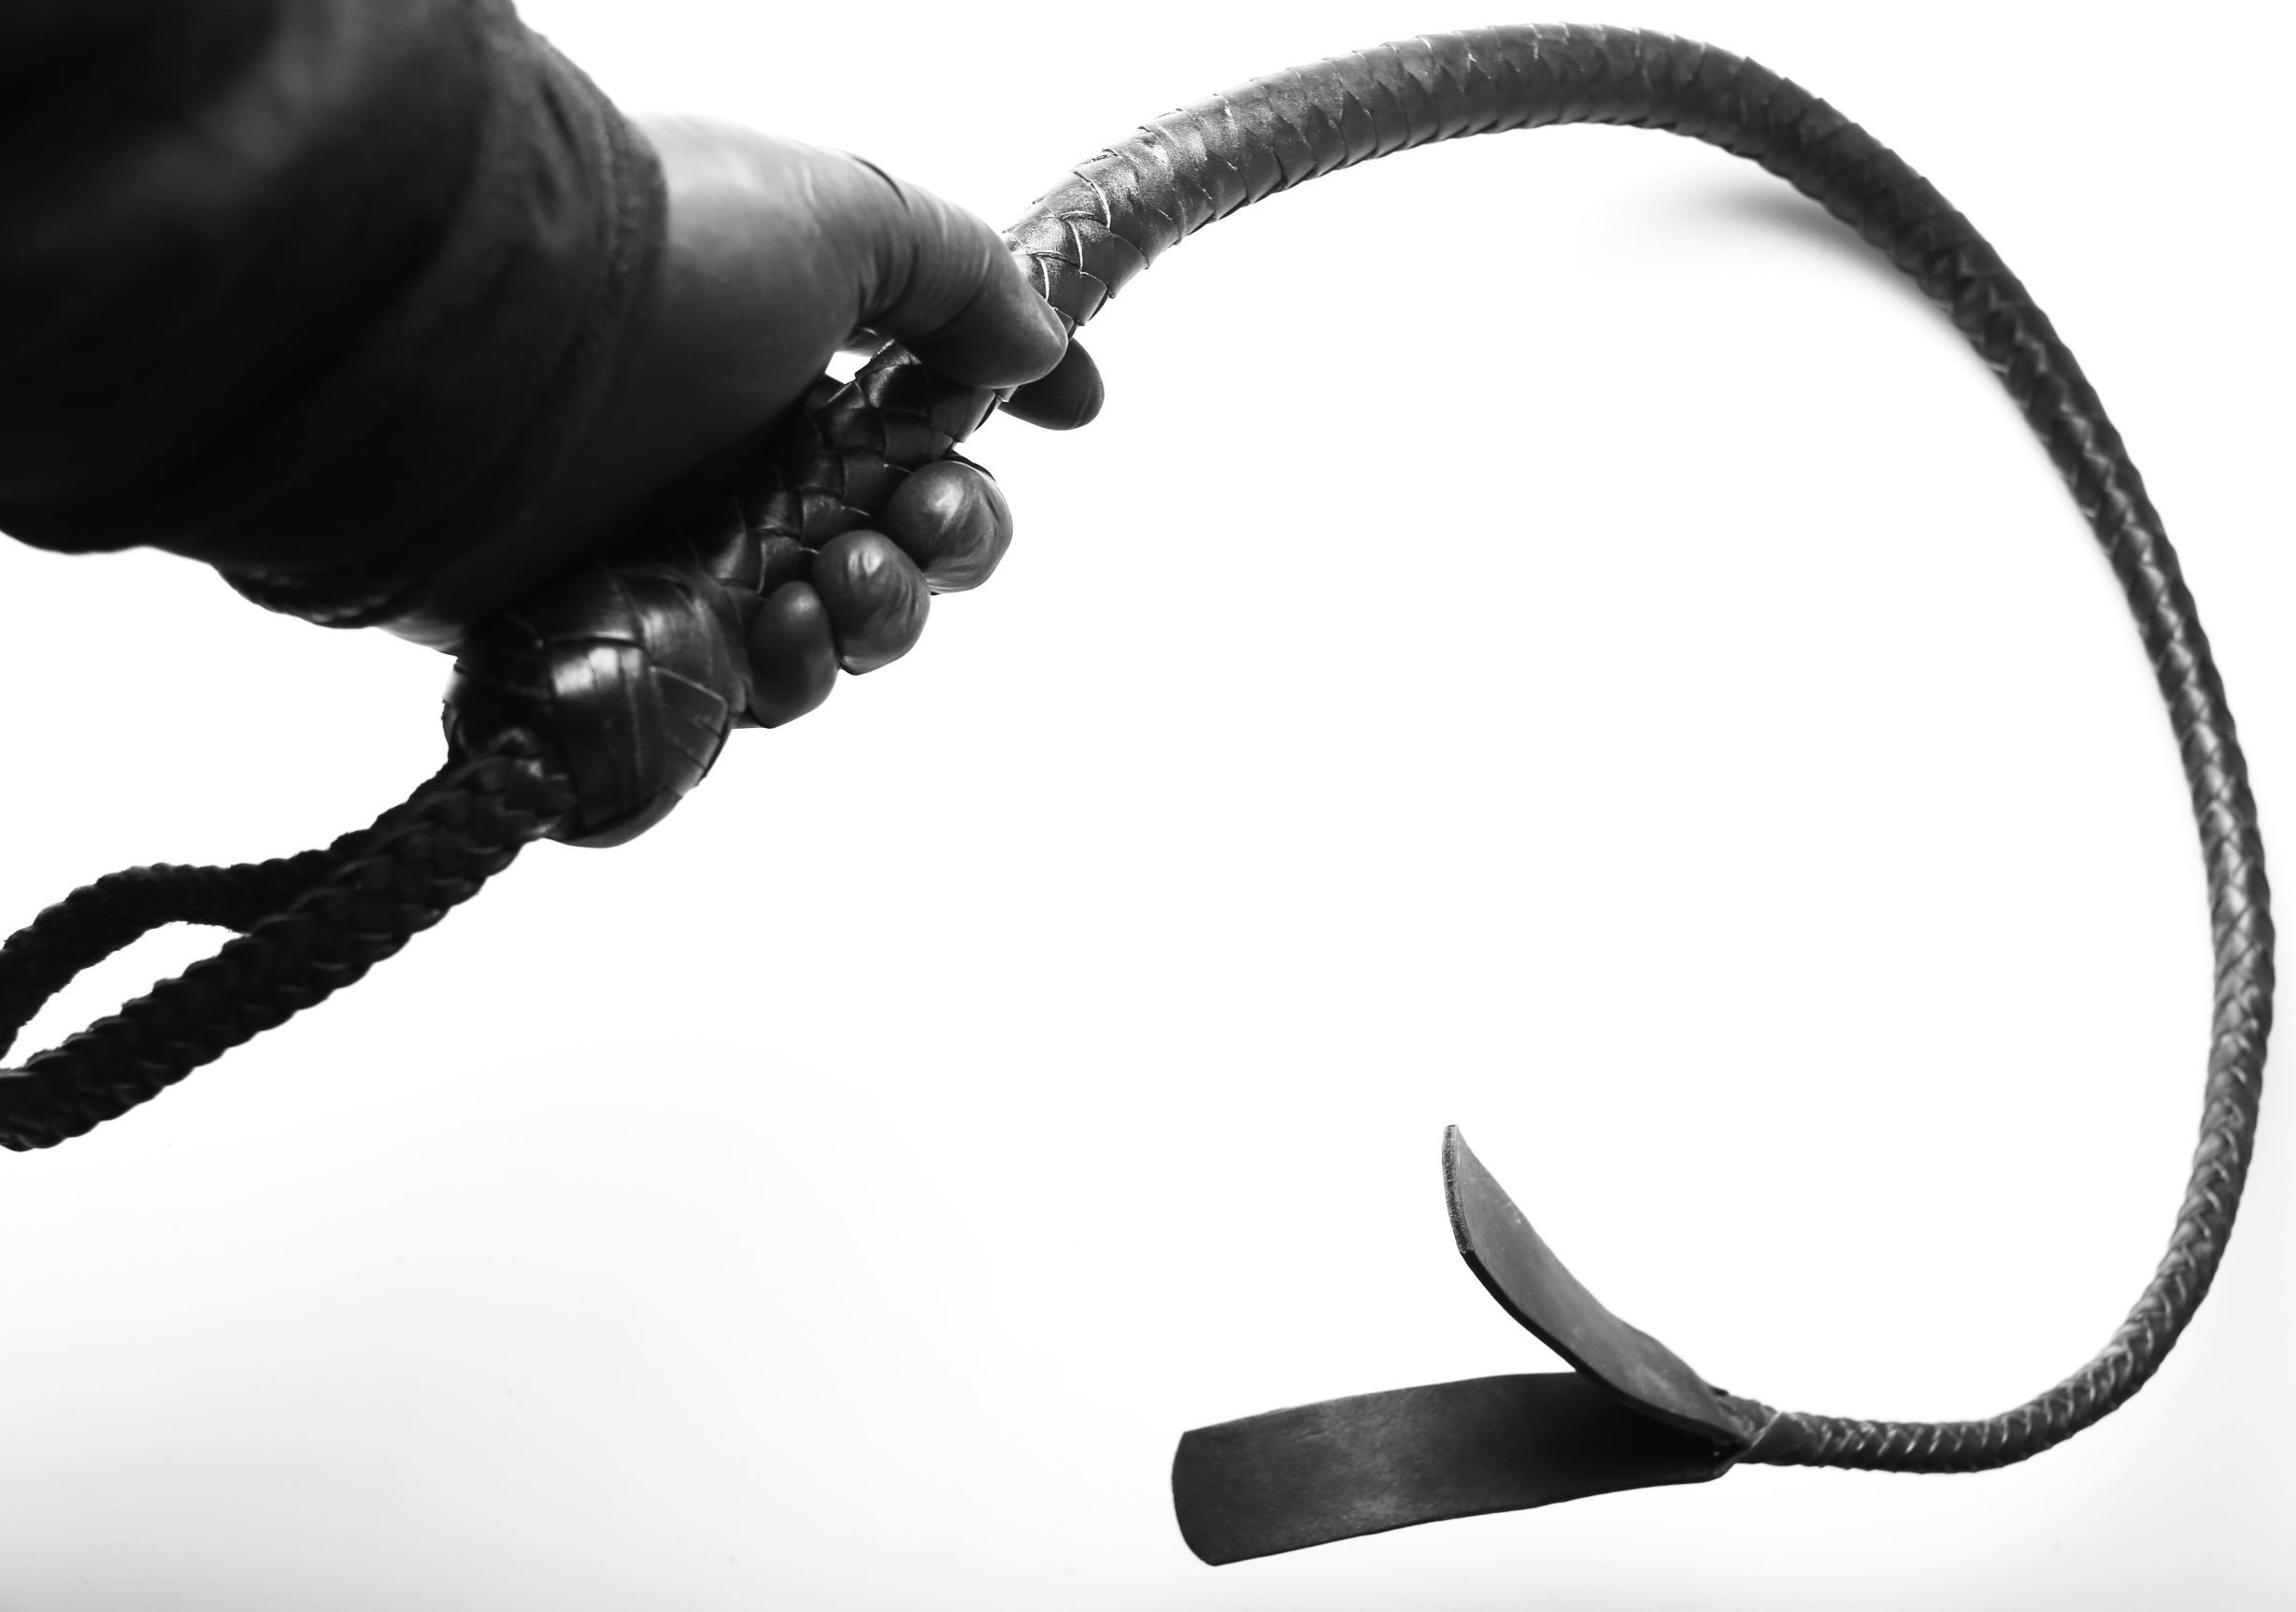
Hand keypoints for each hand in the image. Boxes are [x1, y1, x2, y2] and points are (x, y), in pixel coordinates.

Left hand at [391, 119, 1075, 647]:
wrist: (477, 343)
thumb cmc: (662, 259)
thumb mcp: (839, 211)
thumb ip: (955, 273)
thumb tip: (1041, 347)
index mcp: (788, 385)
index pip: (919, 451)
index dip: (982, 463)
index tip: (1061, 429)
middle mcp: (731, 481)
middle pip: (886, 573)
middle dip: (931, 566)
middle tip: (896, 534)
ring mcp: (666, 572)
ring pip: (816, 659)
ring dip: (859, 633)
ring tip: (815, 588)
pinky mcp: (603, 652)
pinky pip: (716, 721)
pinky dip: (760, 697)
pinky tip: (756, 640)